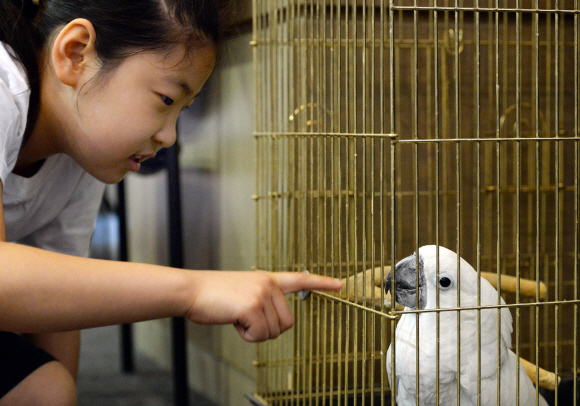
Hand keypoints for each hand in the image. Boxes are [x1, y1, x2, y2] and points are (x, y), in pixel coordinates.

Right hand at [184, 271, 342, 341]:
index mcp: (267, 279)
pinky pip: (260, 335)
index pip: (300, 279)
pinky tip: (233, 320)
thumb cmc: (213, 295)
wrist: (191, 291)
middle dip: (267, 329)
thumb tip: (274, 321)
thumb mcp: (243, 291)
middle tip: (245, 318)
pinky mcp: (252, 306)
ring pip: (273, 331)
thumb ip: (263, 300)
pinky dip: (246, 336)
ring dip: (254, 332)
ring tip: (236, 316)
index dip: (322, 283)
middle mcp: (268, 284)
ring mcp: (261, 294)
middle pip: (287, 323)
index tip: (340, 285)